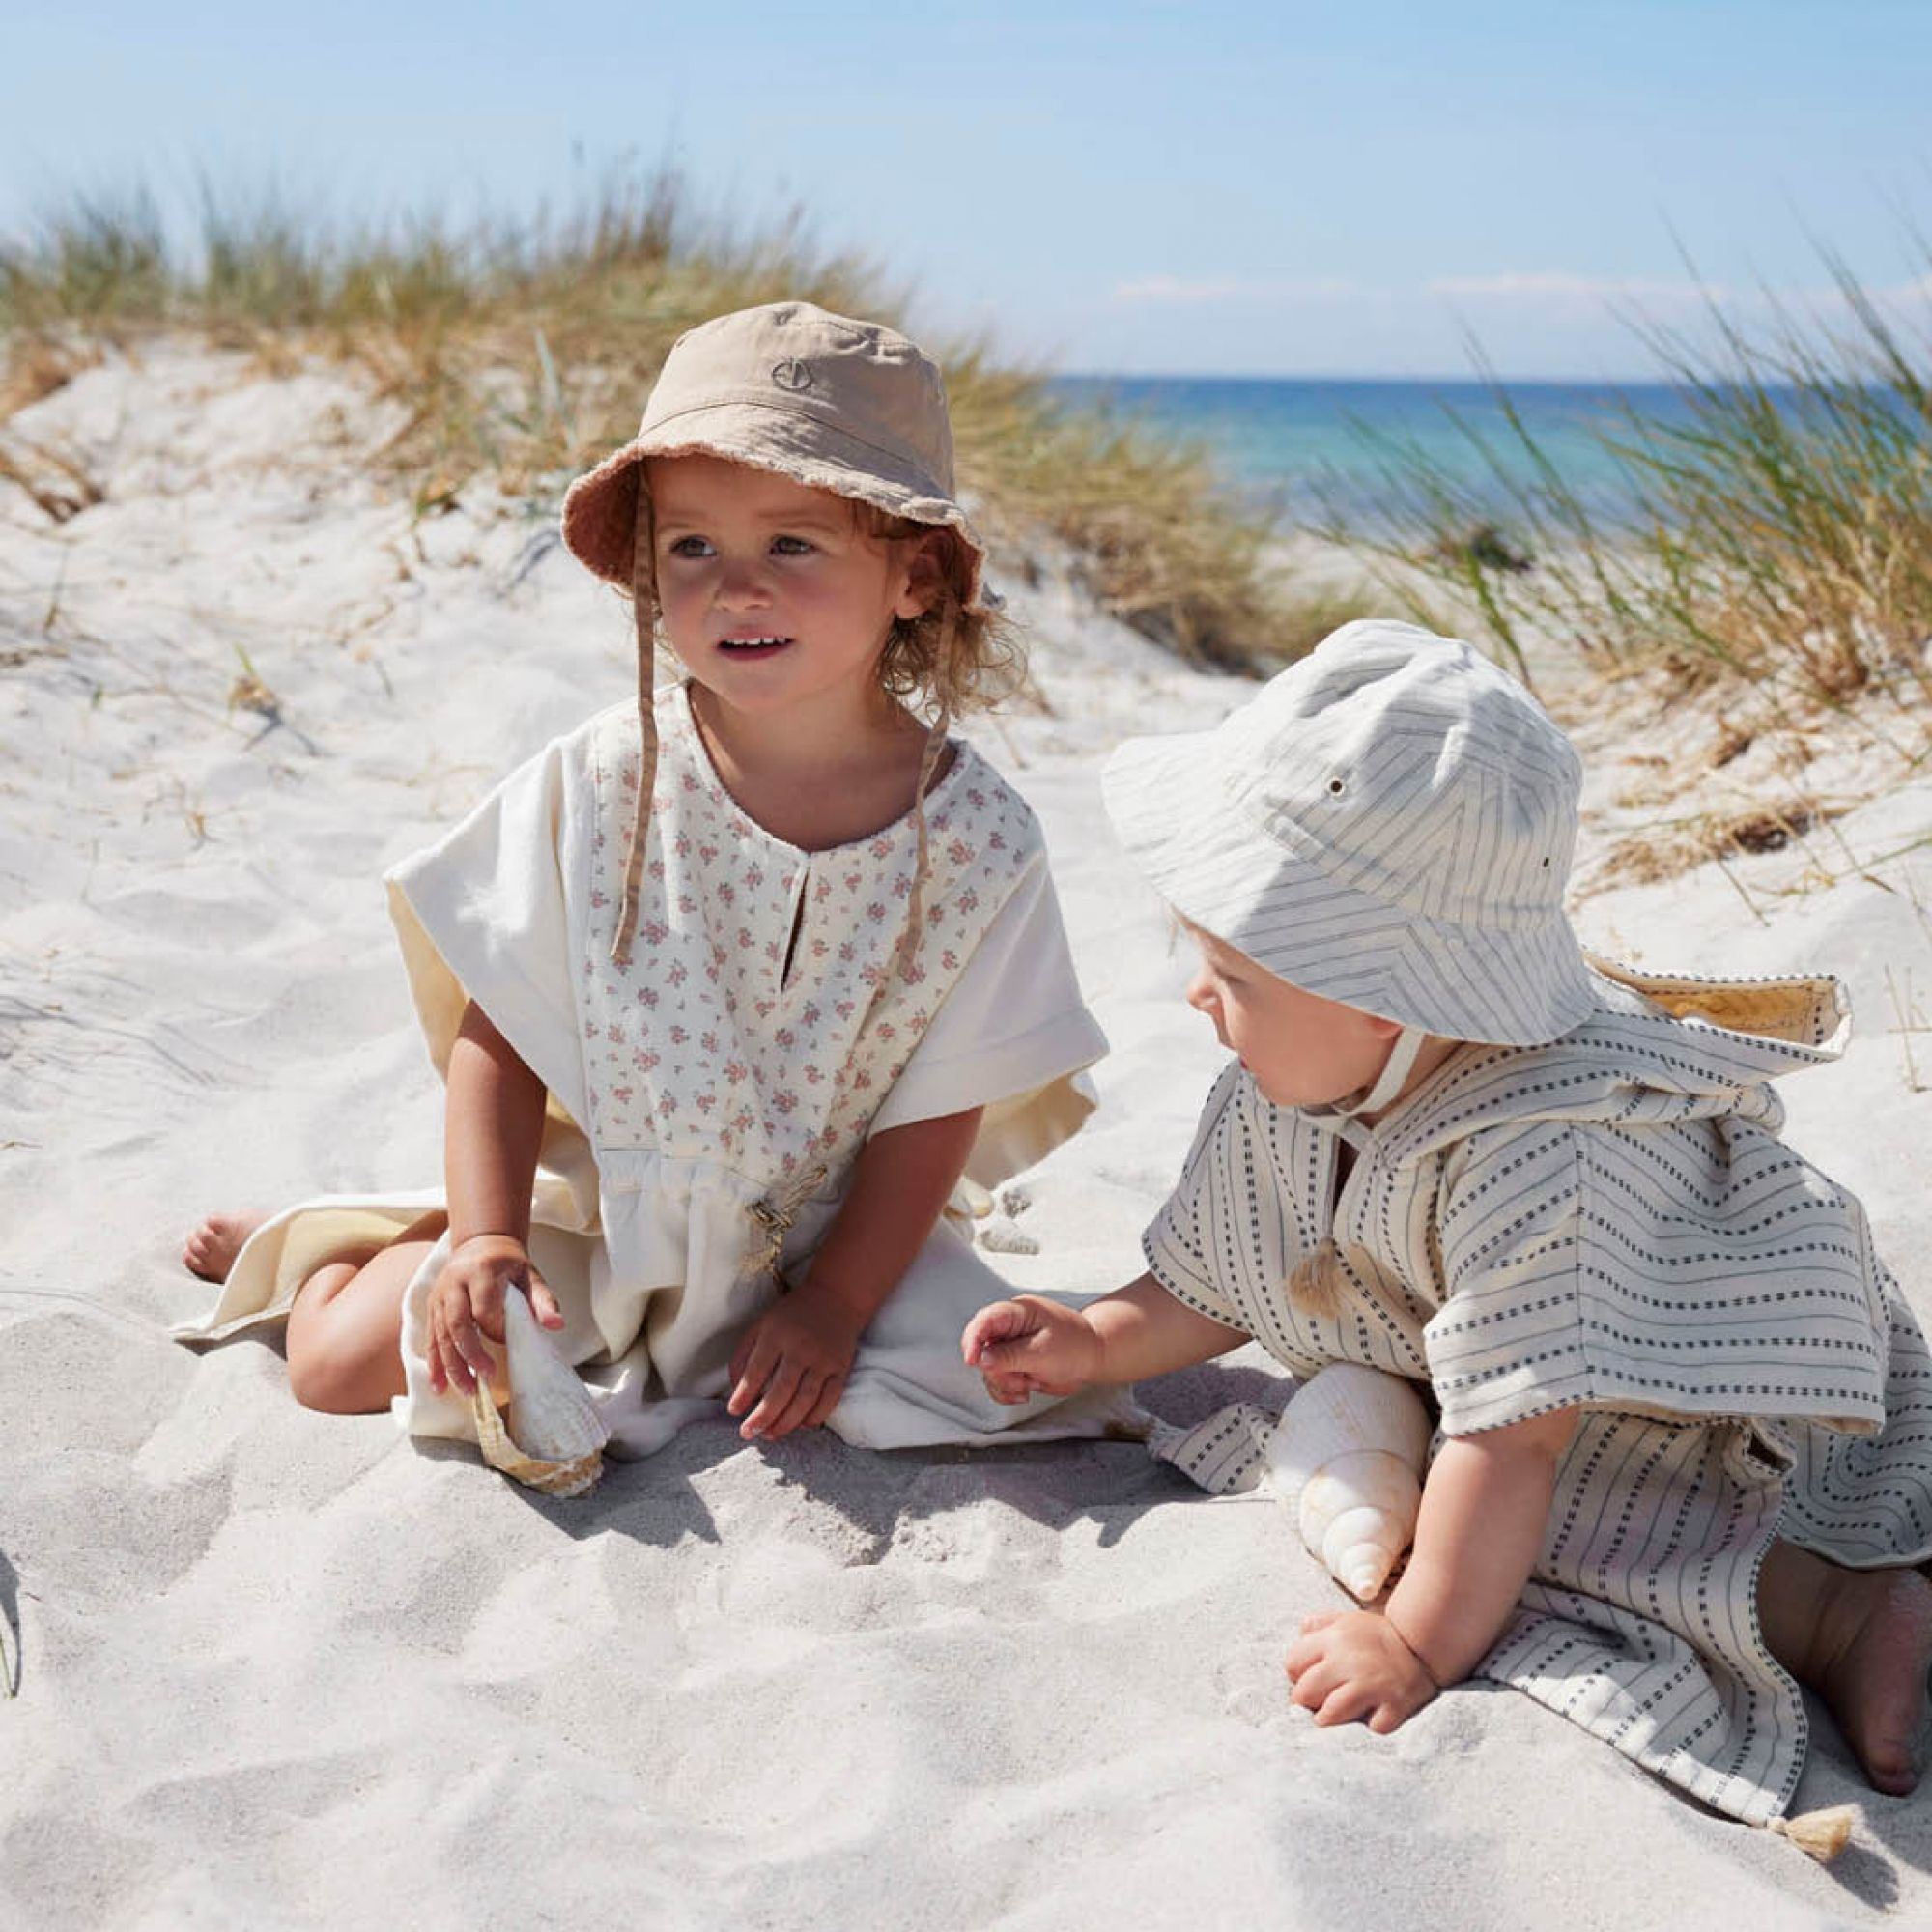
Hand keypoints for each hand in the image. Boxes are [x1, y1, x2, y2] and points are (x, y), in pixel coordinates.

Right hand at [425, 1233, 562, 1397]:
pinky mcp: (432, 1308)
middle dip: (470, 1354)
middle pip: (457, 1324)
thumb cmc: (509, 1264)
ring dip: (452, 1365)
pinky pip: (431, 1339)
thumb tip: (556, 1325)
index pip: (484, 1308)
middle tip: (485, 1378)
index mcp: (480, 1272)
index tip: (510, 1342)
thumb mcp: (530, 1275)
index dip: (496, 1329)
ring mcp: (439, 1296)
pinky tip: (438, 1385)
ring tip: (467, 1390)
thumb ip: (543, 1300)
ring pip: (441, 1335)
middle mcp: (453, 1284)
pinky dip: (434, 1364)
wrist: (481, 1243)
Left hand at [727, 1283, 862, 1440]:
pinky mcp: (841, 1368)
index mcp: (776, 1335)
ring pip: (805, 1399)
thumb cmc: (792, 1316)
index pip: (756, 1370)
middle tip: (748, 1433)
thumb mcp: (761, 1325)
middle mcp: (801, 1348)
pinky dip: (815, 1416)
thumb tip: (737, 1390)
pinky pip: (830, 1399)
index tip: (734, 1412)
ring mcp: (823, 1359)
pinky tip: (801, 1425)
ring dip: (786, 1422)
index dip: (743, 1395)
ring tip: (770, 1434)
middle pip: (781, 1390)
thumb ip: (744, 1355)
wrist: (836, 1299)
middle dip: (763, 1417)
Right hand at [961, 1295, 1103, 1402]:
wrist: (1094, 1359)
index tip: (972, 1361)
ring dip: (1005, 1383)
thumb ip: (1010, 1355)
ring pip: (988, 1368)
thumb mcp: (1043, 1352)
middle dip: (997, 1370)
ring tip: (1029, 1384)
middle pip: (982, 1348)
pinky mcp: (1012, 1364)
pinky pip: (996, 1380)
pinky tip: (1025, 1393)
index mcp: (1018, 1312)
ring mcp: (1010, 1346)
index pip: (985, 1320)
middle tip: (1021, 1379)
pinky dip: (1007, 1391)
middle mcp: (1009, 1327)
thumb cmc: (1075, 1347)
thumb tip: (981, 1358)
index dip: (973, 1339)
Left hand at [1284, 1609, 1439, 1734]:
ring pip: (1329, 1714)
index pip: (1292, 1664)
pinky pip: (1370, 1727)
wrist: (1424, 1645)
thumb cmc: (1379, 1637)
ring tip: (1334, 1717)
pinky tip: (1370, 1718)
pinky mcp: (1393, 1706)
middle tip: (1318, 1703)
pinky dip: (1368, 1726)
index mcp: (1334, 1638)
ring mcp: (1371, 1685)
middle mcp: (1348, 1661)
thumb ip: (1320, 1624)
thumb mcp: (1347, 1620)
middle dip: (1307, 1702)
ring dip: (1329, 1719)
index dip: (1297, 1675)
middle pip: (1305, 1692)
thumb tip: (1299, 1632)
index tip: (1308, 1681)